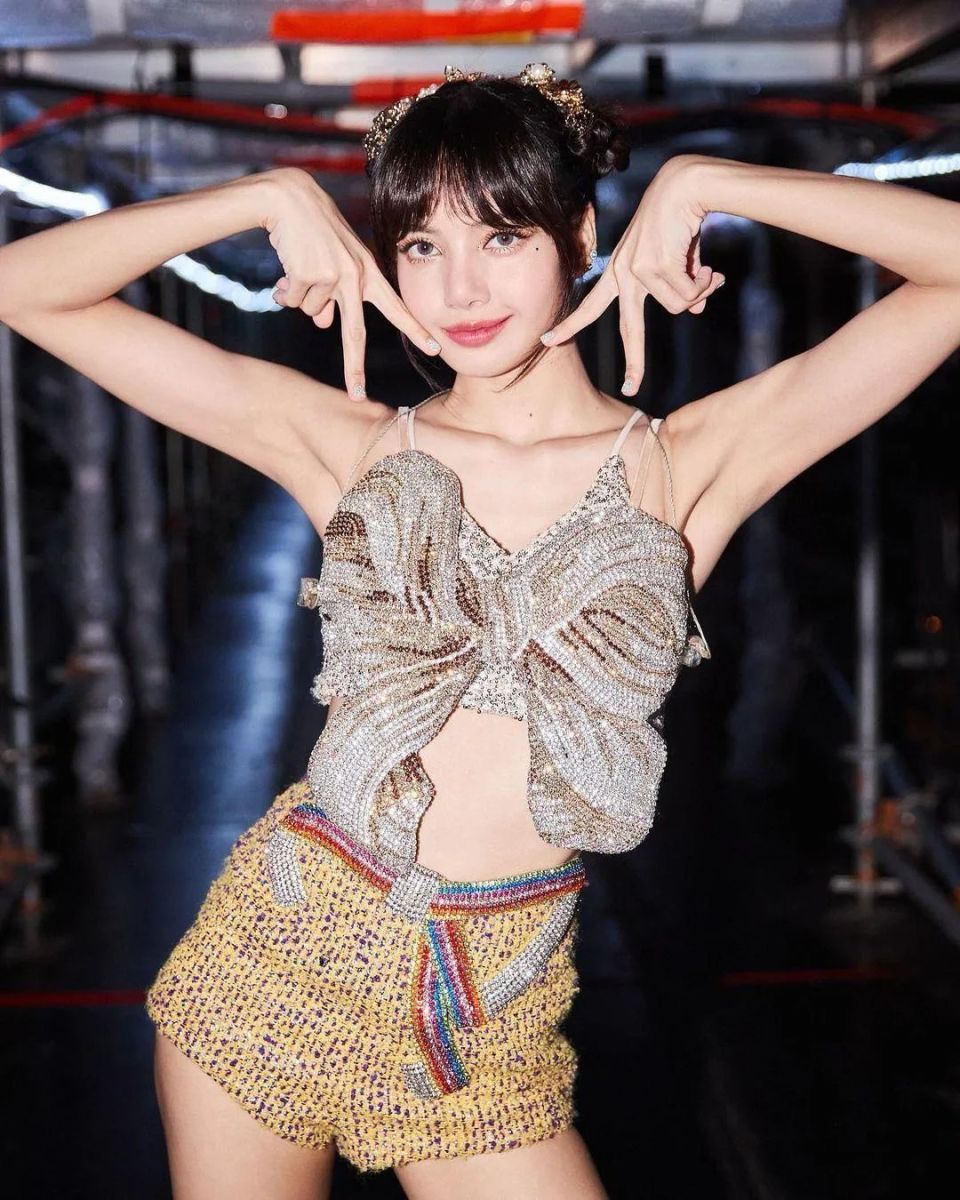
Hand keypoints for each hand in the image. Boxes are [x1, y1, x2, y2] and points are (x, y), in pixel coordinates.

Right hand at [260, 167, 440, 399]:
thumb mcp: (334, 264)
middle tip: (357, 395)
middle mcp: (356, 277)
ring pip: (311, 312)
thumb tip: (322, 327)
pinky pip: (294, 300)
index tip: (437, 348)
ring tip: (300, 265)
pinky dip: (286, 288)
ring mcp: (334, 277)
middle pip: (355, 334)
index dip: (416, 329)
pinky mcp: (310, 275)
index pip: (397, 308)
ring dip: (300, 295)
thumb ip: (334, 297)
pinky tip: (289, 264)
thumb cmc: (316, 232)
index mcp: (369, 273)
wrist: (291, 198)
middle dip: (354, 368)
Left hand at [540, 155, 724, 395]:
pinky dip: (705, 281)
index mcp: (619, 272)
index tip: (547, 341)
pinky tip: (708, 263)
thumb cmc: (679, 219)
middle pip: (629, 329)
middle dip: (634, 362)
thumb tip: (698, 310)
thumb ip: (684, 287)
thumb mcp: (678, 260)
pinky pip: (687, 293)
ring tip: (707, 269)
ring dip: (699, 290)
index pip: (591, 306)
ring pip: (677, 306)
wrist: (684, 186)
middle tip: (632, 389)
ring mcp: (636, 270)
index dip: (570, 325)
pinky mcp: (652, 266)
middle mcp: (623, 273)